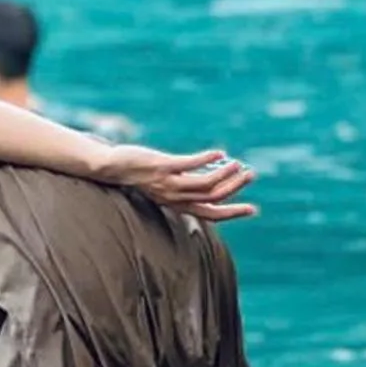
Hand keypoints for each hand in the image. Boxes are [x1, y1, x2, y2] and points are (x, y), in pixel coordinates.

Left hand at [98, 145, 256, 222]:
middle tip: (249, 175)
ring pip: (205, 184)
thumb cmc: (141, 175)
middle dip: (234, 188)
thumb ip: (186, 184)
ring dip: (225, 174)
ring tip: (238, 164)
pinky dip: (207, 159)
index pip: (210, 214)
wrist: (113, 168)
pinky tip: (220, 152)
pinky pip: (190, 164)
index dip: (232, 213)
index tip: (252, 208)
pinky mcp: (163, 166)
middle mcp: (175, 197)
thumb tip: (212, 171)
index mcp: (178, 205)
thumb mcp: (165, 185)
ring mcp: (169, 182)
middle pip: (212, 198)